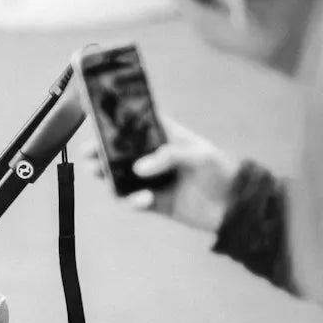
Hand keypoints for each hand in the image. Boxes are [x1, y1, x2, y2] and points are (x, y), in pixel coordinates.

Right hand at [83, 117, 240, 233]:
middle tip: (88, 152)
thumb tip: (139, 169)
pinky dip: (132, 201)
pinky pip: (131, 200)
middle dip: (99, 150)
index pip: (135, 121)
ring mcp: (150, 179)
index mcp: (164, 136)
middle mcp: (153, 156)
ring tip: (101, 174)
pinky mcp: (152, 202)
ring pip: (117, 176)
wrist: (234, 210)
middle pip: (118, 150)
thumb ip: (170, 156)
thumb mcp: (200, 156)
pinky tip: (144, 201)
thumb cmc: (221, 173)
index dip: (115, 117)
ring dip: (106, 175)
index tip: (94, 113)